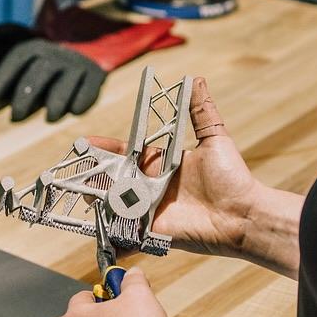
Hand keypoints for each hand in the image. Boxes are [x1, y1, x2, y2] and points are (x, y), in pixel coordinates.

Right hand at [89, 77, 261, 257]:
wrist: (242, 214)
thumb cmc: (232, 177)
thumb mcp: (214, 138)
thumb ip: (201, 111)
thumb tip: (196, 80)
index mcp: (161, 164)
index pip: (126, 153)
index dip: (105, 149)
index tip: (85, 143)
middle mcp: (151, 187)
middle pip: (114, 179)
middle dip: (92, 175)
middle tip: (74, 171)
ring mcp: (150, 211)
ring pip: (114, 205)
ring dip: (97, 201)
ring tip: (80, 194)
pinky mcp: (152, 233)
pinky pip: (126, 236)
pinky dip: (111, 237)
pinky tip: (96, 232)